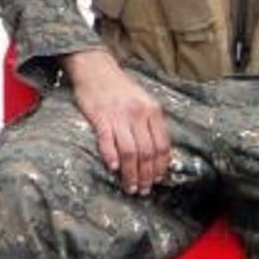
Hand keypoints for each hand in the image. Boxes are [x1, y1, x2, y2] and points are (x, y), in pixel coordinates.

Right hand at [62, 49, 170, 194]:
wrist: (96, 68)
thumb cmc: (120, 87)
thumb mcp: (143, 101)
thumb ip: (151, 123)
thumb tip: (157, 152)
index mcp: (152, 111)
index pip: (162, 145)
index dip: (161, 166)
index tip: (157, 179)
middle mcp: (138, 114)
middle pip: (147, 153)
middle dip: (146, 176)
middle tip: (143, 190)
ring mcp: (119, 116)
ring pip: (130, 152)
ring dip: (130, 173)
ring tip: (130, 187)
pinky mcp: (100, 117)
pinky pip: (107, 142)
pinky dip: (111, 157)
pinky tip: (113, 168)